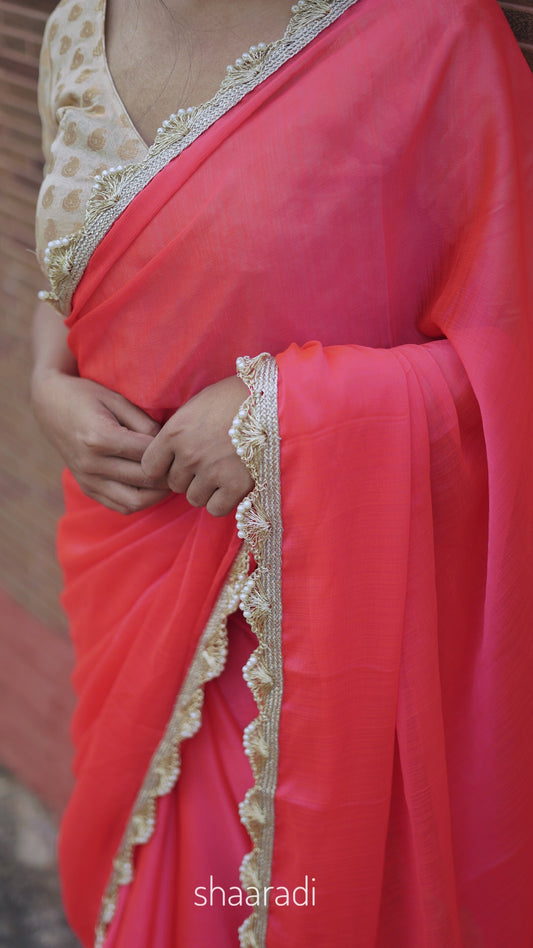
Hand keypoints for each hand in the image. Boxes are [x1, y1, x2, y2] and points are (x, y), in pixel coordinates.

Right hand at [31, 371, 170, 513]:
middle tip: (183, 465)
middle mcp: (91, 464)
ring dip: (157, 494)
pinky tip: (151, 486)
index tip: (181, 446)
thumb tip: (168, 446)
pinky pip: (121, 506)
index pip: (148, 455)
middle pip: (145, 480)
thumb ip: (144, 423)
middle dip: (169, 475)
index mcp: (100, 438)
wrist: (51, 406)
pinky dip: (141, 501)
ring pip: (135, 502)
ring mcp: (87, 480)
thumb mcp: (118, 400)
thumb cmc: (88, 397)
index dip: (170, 452)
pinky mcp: (87, 488)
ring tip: (169, 478)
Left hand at [141, 376, 253, 516]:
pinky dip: (222, 501)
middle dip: (188, 477)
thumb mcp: (196, 405)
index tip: (176, 463)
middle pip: (174, 484)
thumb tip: (168, 452)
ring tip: (221, 473)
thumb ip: (178, 430)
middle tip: (206, 465)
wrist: (273, 399)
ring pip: (194, 499)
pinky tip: (231, 485)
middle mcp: (189, 454)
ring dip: (205, 490)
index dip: (163, 467)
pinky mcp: (236, 485)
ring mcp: (212, 471)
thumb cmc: (234, 396)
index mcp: (175, 432)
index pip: (151, 467)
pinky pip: (216, 508)